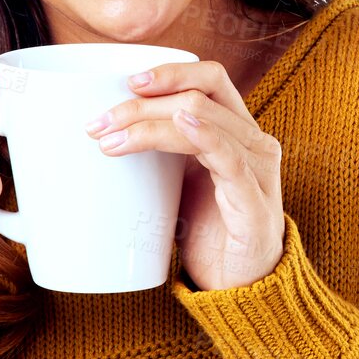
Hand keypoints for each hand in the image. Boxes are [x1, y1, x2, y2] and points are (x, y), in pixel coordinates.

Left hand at [84, 60, 284, 290]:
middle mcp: (254, 141)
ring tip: (112, 140)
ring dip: (150, 124)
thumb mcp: (182, 180)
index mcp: (237, 130)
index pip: (209, 78)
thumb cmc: (210, 230)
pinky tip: (181, 126)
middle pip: (199, 95)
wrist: (239, 286)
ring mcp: (258, 169)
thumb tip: (103, 130)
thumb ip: (161, 150)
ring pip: (204, 120)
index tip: (126, 82)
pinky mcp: (254, 202)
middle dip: (143, 103)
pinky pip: (231, 159)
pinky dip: (203, 136)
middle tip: (100, 122)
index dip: (171, 72)